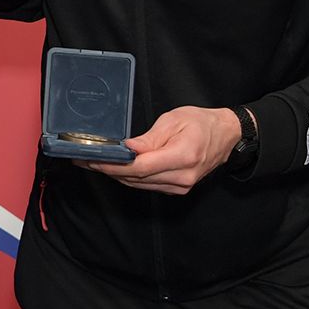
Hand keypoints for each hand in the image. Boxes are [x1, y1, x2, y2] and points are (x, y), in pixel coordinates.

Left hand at [81, 106, 241, 195]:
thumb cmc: (201, 123)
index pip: (140, 167)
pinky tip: (114, 168)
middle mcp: (183, 176)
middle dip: (107, 170)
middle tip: (83, 160)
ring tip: (92, 163)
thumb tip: (127, 149)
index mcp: (183, 156)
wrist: (225, 135)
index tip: (93, 160)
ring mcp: (181, 185)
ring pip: (139, 184)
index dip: (113, 166)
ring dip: (115, 175)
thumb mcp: (173, 120)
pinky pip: (147, 185)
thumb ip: (149, 138)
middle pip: (136, 178)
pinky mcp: (178, 188)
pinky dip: (129, 177)